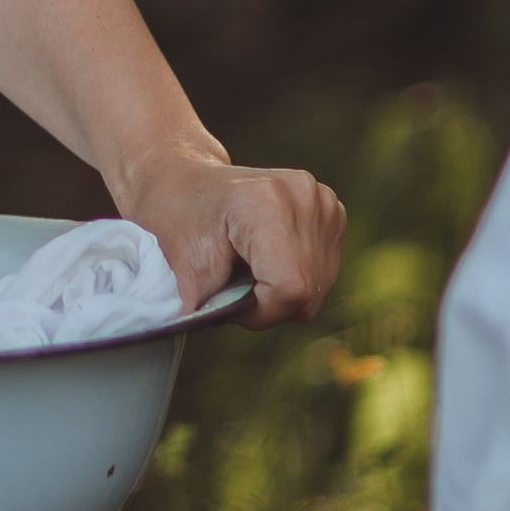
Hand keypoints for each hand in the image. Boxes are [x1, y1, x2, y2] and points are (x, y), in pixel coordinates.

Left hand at [118, 145, 343, 328]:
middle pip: (307, 290)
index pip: (291, 286)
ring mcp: (322, 199)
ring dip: (283, 290)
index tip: (229, 298)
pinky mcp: (331, 208)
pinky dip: (295, 274)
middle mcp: (303, 194)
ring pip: (318, 285)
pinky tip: (268, 255)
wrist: (185, 181)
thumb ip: (208, 305)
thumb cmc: (178, 219)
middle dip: (269, 304)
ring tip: (249, 265)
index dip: (262, 309)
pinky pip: (323, 269)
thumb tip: (214, 329)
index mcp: (265, 201)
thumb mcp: (182, 266)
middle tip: (234, 283)